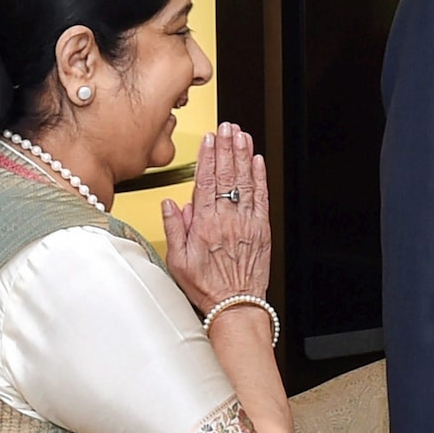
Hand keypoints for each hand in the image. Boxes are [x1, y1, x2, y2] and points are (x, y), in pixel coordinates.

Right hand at [163, 122, 271, 315]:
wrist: (235, 305)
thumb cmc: (207, 287)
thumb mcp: (177, 261)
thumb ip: (174, 229)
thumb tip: (171, 204)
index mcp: (204, 225)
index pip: (205, 182)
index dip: (208, 157)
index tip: (209, 139)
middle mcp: (227, 220)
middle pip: (227, 175)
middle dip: (227, 147)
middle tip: (228, 127)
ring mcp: (247, 223)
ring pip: (245, 182)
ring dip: (243, 155)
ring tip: (242, 135)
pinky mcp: (262, 230)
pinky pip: (261, 198)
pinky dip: (260, 177)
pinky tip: (258, 161)